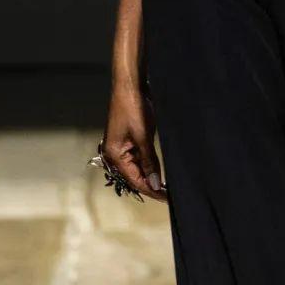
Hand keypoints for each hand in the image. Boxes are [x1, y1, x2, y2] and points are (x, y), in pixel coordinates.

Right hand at [102, 82, 166, 201]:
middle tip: (170, 195)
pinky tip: (160, 172)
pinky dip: (150, 166)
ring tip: (168, 187)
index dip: (151, 191)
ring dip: (151, 177)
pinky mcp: (129, 141)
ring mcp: (121, 148)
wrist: (130, 86)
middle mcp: (115, 155)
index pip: (135, 180)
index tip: (166, 198)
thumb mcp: (144, 137)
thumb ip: (149, 162)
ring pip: (138, 169)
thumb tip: (155, 184)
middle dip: (152, 186)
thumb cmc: (133, 108)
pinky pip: (139, 159)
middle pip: (135, 177)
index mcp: (114, 155)